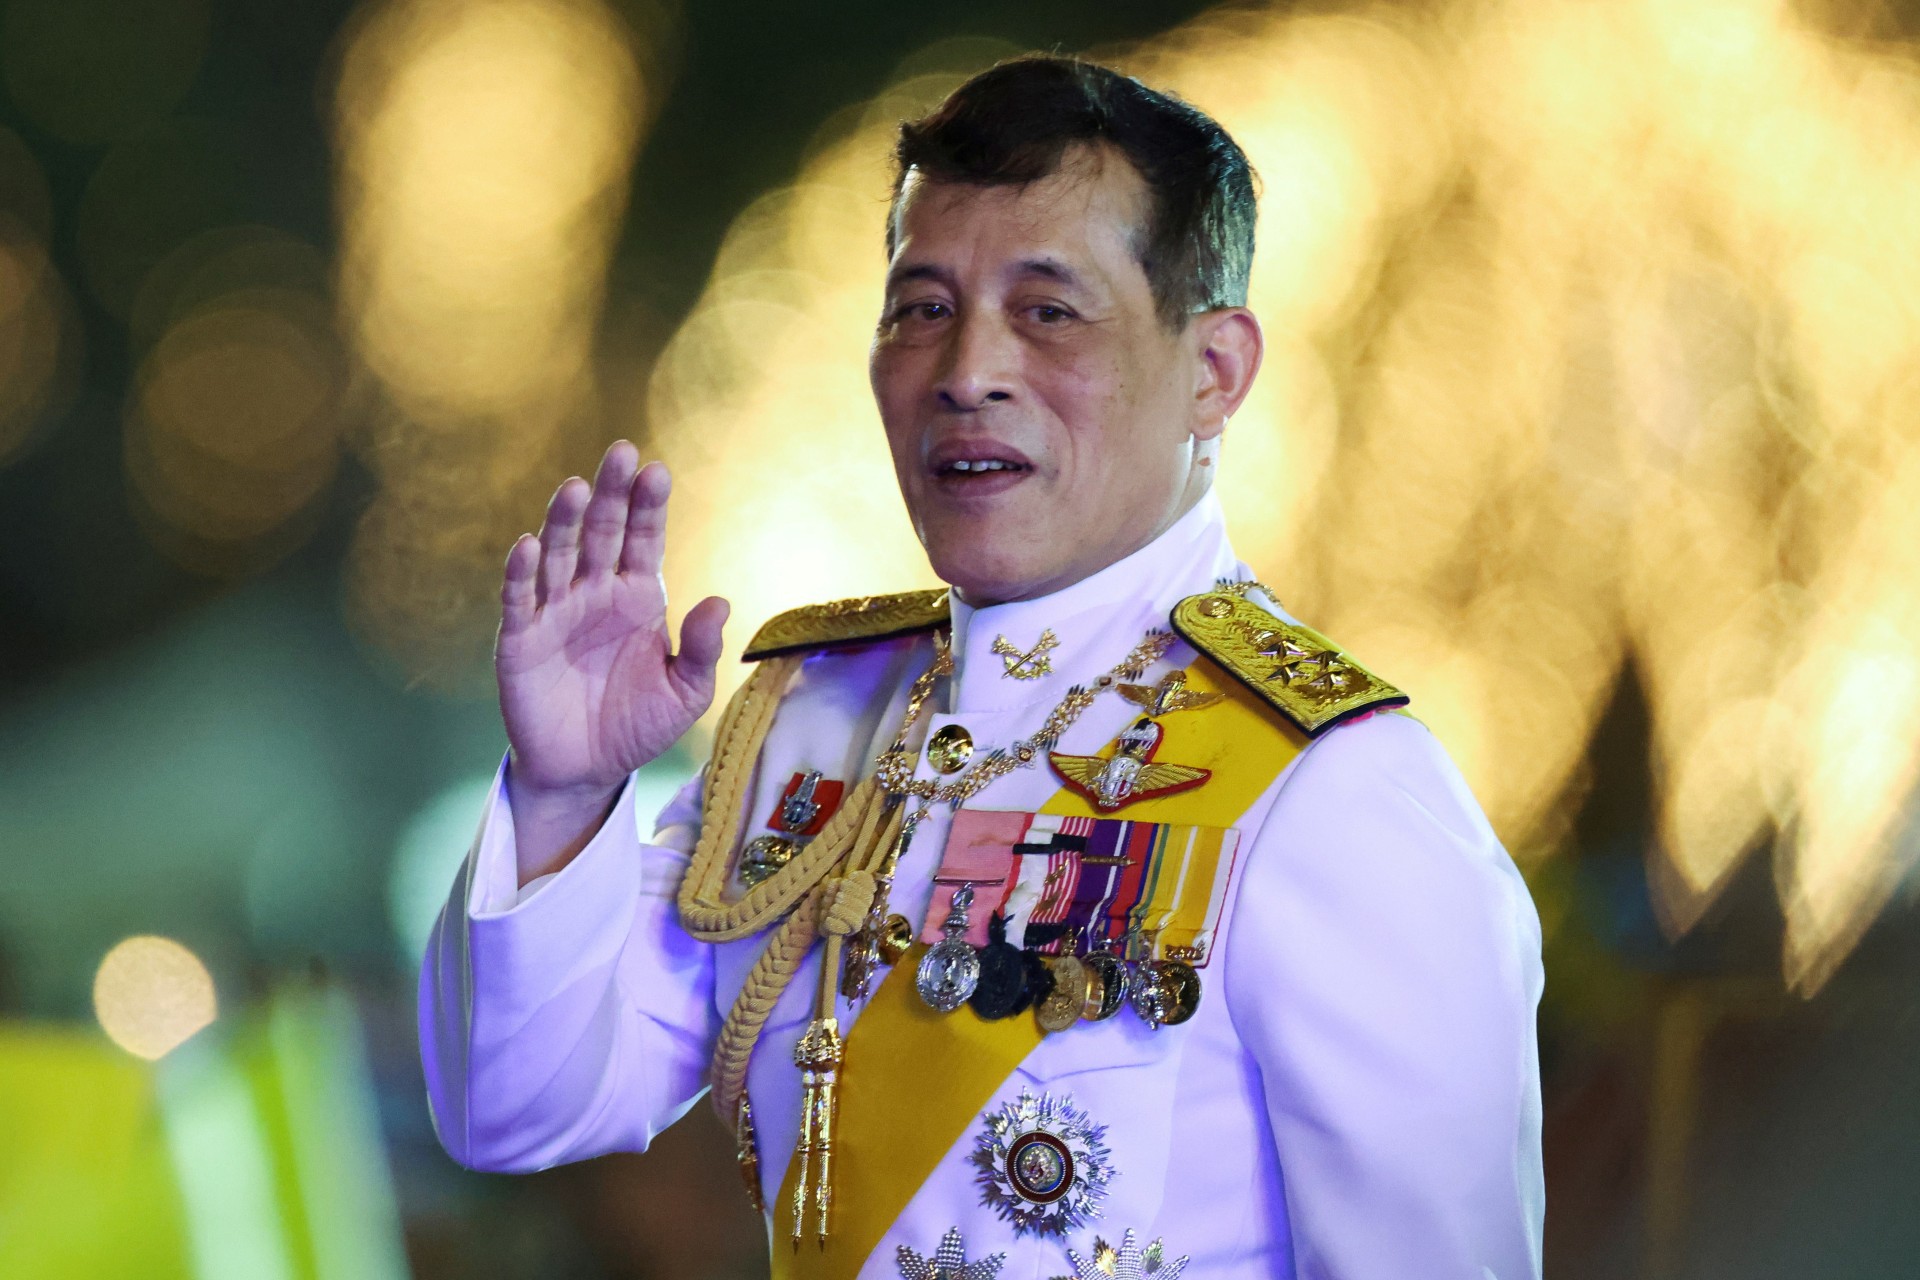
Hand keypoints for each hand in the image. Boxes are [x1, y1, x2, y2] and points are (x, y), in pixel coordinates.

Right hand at [496, 442, 727, 879]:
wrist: (586, 772)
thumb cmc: (638, 725)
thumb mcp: (684, 694)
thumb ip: (701, 650)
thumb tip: (719, 601)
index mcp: (638, 598)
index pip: (643, 541)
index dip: (648, 507)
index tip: (657, 471)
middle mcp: (595, 593)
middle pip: (602, 533)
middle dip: (611, 494)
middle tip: (621, 452)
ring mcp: (555, 612)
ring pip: (559, 555)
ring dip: (565, 522)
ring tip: (576, 488)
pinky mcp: (520, 640)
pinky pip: (520, 600)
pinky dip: (522, 573)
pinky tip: (528, 544)